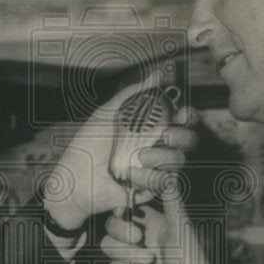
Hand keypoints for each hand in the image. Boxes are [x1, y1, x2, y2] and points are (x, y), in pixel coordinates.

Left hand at [43, 72, 197, 230]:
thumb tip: (157, 75)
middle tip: (165, 136)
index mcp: (148, 128)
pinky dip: (148, 176)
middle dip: (180, 136)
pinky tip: (130, 176)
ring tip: (140, 157)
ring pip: (179, 160)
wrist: (75, 180)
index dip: (187, 116)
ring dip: (162, 156)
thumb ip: (131, 95)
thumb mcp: (106, 115)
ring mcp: (154, 169)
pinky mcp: (150, 188)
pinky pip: (164, 181)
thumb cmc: (87, 147)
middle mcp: (156, 147)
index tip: (182, 113)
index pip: (179, 120)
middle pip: (188, 140)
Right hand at [101, 197, 217, 263]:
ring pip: (107, 247)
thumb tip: (159, 169)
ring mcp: (128, 260)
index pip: (123, 208)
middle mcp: (137, 240)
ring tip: (151, 262)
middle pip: (110, 226)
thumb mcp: (181, 223)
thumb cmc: (192, 261)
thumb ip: (170, 194)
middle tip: (141, 238)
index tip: (128, 208)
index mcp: (149, 223)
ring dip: (128, 254)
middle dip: (122, 231)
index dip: (121, 208)